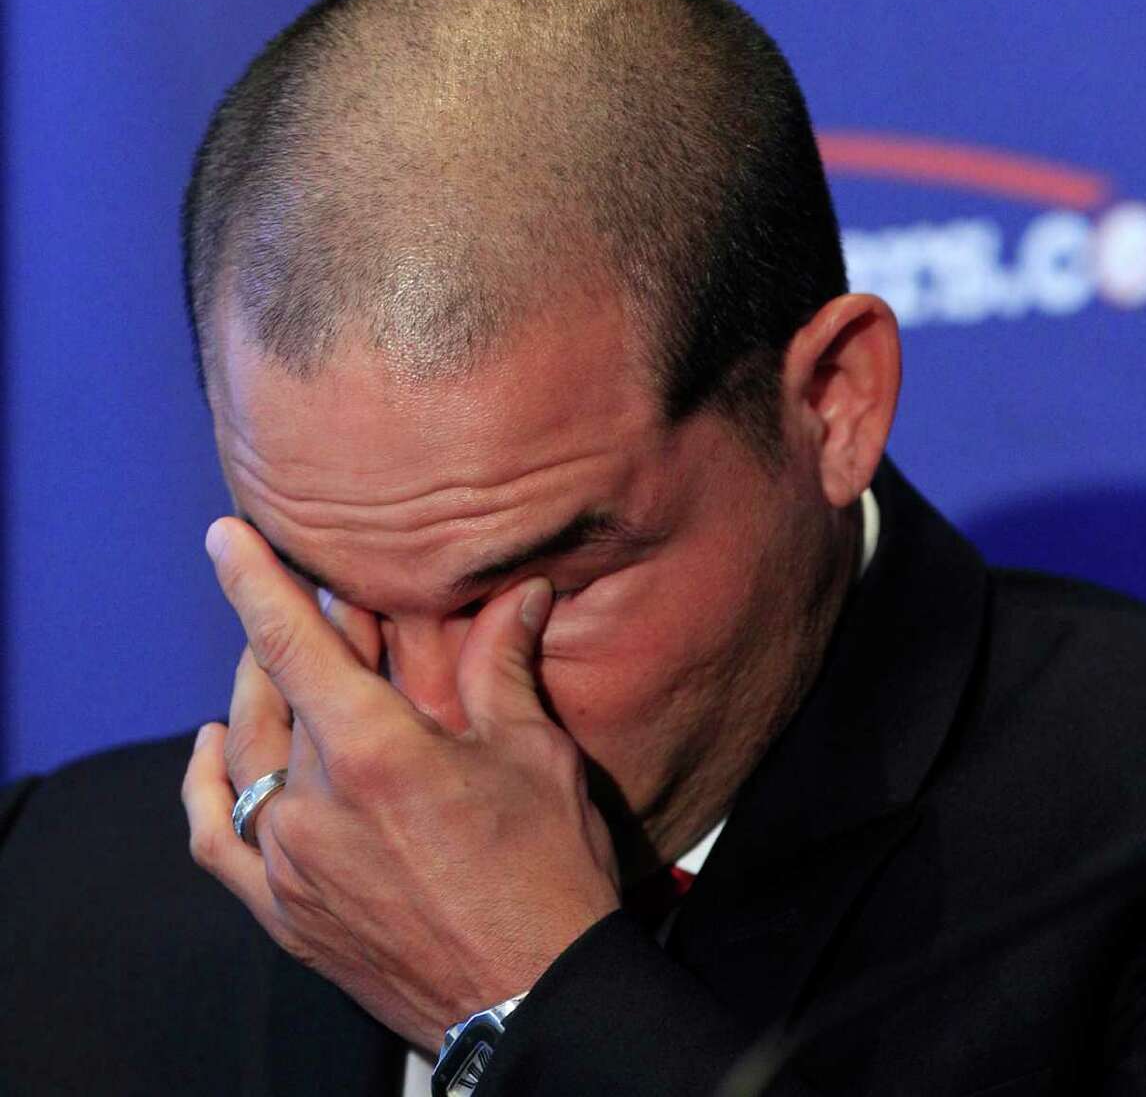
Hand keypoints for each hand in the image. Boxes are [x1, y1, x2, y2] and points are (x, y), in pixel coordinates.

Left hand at [181, 520, 619, 1049]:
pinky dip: (207, 787)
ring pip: (249, 756)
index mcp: (376, 753)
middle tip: (338, 609)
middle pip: (281, 694)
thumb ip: (505, 664)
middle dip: (305, 639)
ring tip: (283, 666)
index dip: (254, 582)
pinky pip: (219, 839)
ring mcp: (292, 866)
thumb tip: (522, 591)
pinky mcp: (286, 915)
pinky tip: (211, 749)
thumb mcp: (535, 755)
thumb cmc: (546, 876)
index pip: (292, 644)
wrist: (535, 1001)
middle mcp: (318, 806)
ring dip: (258, 698)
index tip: (225, 536)